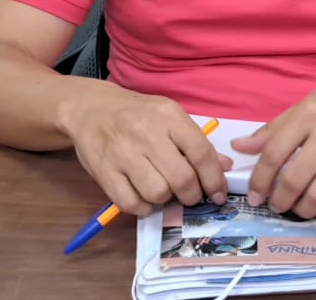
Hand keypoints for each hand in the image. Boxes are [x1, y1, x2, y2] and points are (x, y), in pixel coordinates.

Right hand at [60, 85, 232, 215]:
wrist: (91, 108)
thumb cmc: (137, 114)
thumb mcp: (169, 117)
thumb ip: (196, 142)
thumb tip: (224, 167)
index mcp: (169, 116)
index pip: (201, 153)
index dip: (215, 179)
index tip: (218, 195)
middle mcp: (147, 133)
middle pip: (181, 178)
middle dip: (192, 195)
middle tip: (189, 195)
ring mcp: (123, 152)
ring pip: (157, 193)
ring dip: (164, 200)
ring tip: (162, 190)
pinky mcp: (104, 171)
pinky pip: (131, 203)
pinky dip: (142, 207)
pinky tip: (143, 196)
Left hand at [231, 68, 315, 237]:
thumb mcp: (310, 103)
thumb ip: (276, 127)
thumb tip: (240, 146)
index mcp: (310, 113)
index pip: (273, 153)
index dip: (259, 180)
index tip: (254, 195)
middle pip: (294, 178)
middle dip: (279, 200)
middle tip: (276, 205)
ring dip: (305, 211)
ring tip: (299, 210)